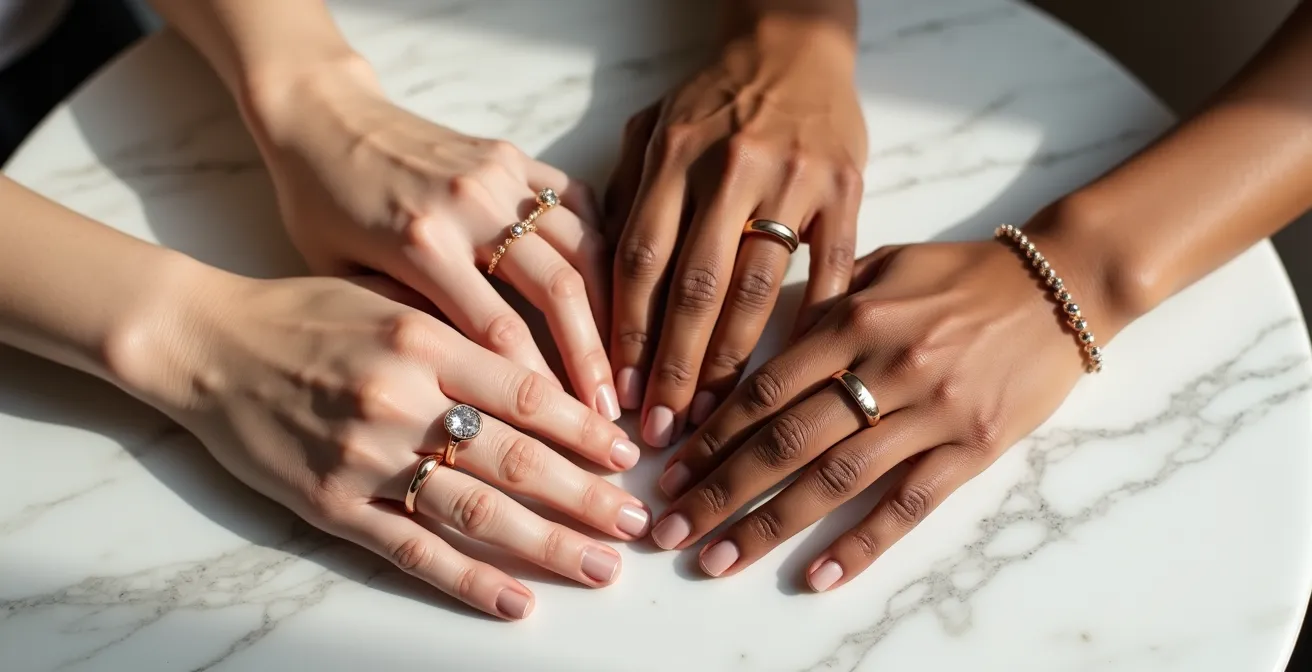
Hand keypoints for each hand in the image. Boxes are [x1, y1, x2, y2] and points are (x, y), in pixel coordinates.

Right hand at [129, 271, 648, 619]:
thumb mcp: (391, 299)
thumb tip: (548, 372)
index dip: (585, 430)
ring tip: (602, 567)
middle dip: (588, 497)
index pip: (529, 393)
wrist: (207, 344)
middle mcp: (402, 399)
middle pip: (517, 460)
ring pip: (476, 512)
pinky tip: (516, 602)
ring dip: (548, 545)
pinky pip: (411, 549)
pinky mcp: (331, 505)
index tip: (626, 454)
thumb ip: (464, 335)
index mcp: (425, 339)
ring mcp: (366, 457)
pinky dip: (469, 581)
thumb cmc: (305, 314)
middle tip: (638, 521)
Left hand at [249, 61, 619, 420]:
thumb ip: (409, 324)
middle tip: (609, 412)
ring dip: (609, 309)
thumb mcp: (344, 277)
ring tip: (620, 362)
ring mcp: (498, 174)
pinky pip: (579, 202)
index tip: (566, 428)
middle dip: (591, 357)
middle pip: (558, 290)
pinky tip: (611, 294)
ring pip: (582, 246)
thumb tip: (474, 386)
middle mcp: (469, 205)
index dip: (540, 386)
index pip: (499, 330)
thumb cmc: (319, 208)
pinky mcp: (513, 155)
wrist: (321, 117)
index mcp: (421, 243)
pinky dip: (602, 248)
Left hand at [605, 22, 866, 446]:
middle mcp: (731, 169)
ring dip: (731, 364)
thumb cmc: (712, 98)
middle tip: (661, 429)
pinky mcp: (846, 192)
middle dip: (675, 368)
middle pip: (696, 288)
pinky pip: (829, 274)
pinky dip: (809, 329)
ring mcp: (794, 181)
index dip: (626, 333)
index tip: (618, 391)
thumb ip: (622, 199)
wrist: (794, 45)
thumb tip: (596, 288)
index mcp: (674, 155)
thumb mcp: (650, 129)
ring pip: (758, 291)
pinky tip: (789, 379)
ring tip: (711, 420)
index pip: (640, 261)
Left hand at [646, 231, 1119, 589]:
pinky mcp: (973, 449)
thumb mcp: (881, 265)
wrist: (1060, 285)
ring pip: (835, 479)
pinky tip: (819, 577)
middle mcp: (885, 367)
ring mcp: (931, 412)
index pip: (765, 387)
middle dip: (719, 490)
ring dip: (770, 525)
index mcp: (854, 317)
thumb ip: (820, 305)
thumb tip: (754, 346)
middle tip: (670, 529)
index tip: (669, 469)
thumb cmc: (960, 275)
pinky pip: (908, 505)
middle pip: (785, 441)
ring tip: (719, 559)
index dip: (710, 434)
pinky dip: (861, 544)